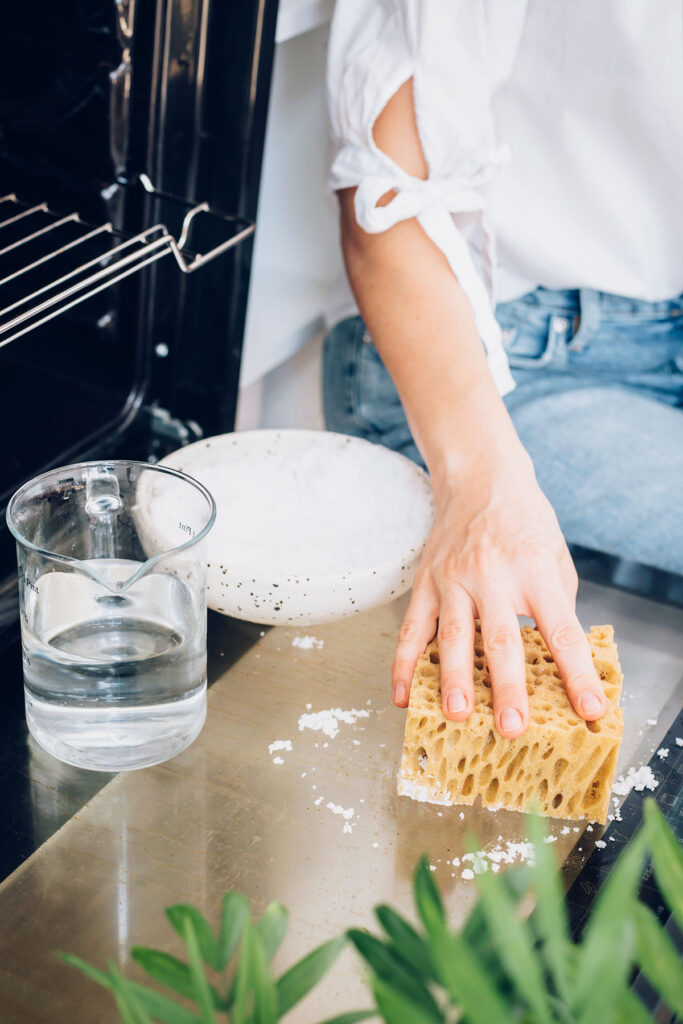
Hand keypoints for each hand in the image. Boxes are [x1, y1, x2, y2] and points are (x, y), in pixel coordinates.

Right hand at [392, 448, 606, 737]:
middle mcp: (493, 575)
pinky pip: (412, 629)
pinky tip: (403, 695)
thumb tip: (559, 659)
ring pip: (453, 636)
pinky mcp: (426, 582)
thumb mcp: (556, 555)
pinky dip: (404, 665)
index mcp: (534, 570)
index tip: (589, 709)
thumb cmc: (524, 520)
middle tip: (511, 726)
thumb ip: (558, 605)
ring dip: (454, 679)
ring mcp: (454, 579)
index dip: (576, 673)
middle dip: (508, 687)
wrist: (478, 477)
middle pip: (501, 638)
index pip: (561, 630)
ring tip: (456, 716)